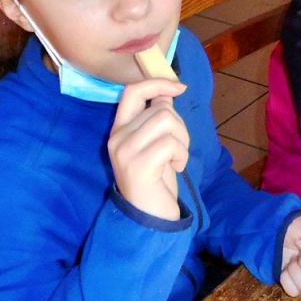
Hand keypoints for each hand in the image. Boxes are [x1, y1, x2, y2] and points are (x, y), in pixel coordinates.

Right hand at [108, 78, 188, 219]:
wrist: (149, 217)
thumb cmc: (156, 180)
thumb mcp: (155, 144)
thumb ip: (157, 119)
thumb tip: (169, 92)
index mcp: (119, 130)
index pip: (132, 92)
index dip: (157, 83)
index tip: (179, 87)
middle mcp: (117, 138)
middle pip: (160, 108)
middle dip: (180, 126)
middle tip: (177, 149)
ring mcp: (125, 151)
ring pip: (167, 121)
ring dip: (182, 140)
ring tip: (176, 158)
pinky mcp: (138, 164)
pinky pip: (171, 143)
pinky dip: (181, 154)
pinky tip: (176, 168)